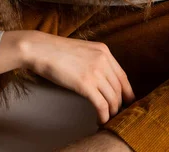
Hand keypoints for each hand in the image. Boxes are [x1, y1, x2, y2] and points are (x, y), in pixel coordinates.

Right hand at [20, 31, 134, 124]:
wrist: (41, 49)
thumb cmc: (56, 51)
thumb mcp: (82, 50)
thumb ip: (95, 60)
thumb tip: (102, 79)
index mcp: (103, 51)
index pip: (123, 75)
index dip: (127, 91)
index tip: (127, 101)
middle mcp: (103, 60)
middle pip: (119, 88)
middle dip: (119, 104)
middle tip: (115, 113)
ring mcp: (95, 72)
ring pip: (113, 98)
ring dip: (111, 111)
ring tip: (106, 118)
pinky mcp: (85, 84)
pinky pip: (102, 104)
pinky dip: (104, 115)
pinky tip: (100, 119)